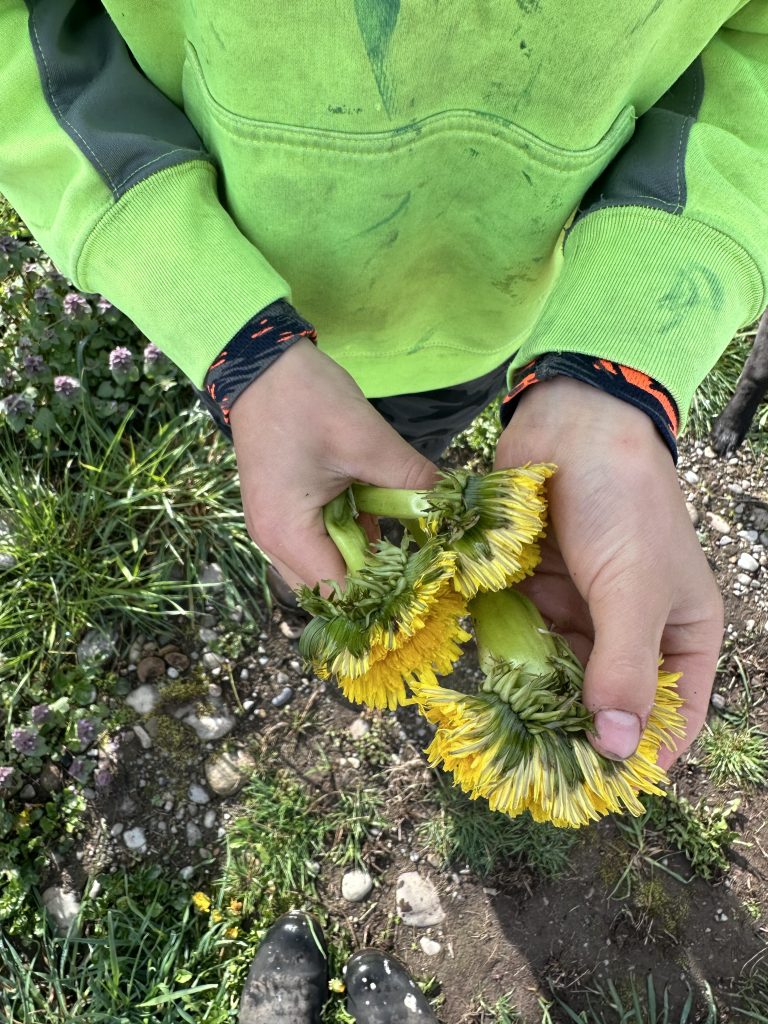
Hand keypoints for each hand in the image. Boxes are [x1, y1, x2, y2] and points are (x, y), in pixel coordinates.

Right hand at [229, 340, 437, 588]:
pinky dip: (350, 534)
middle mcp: (273, 542)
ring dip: (363, 553)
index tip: (424, 579)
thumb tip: (454, 506)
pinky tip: (378, 511)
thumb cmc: (306, 400)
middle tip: (415, 556)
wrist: (261, 364)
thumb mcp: (368, 441)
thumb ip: (413, 481)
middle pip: (330, 588)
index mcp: (288, 533)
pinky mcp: (282, 511)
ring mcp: (274, 527)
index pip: (340, 593)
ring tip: (401, 532)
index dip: (382, 595)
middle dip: (374, 577)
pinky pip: (320, 541)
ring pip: (326, 565)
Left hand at [495, 377, 722, 767]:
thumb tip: (618, 749)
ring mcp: (581, 611)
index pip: (673, 715)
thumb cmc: (624, 504)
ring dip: (531, 698)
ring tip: (499, 732)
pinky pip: (520, 640)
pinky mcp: (537, 591)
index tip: (598, 788)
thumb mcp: (634, 590)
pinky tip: (479, 682)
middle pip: (605, 701)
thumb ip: (624, 669)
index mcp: (680, 634)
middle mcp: (631, 630)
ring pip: (556, 675)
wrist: (573, 424)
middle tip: (531, 771)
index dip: (641, 754)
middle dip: (571, 730)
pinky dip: (503, 658)